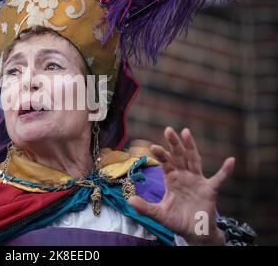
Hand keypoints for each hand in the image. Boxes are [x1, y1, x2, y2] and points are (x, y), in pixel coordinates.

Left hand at [128, 127, 233, 244]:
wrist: (193, 232)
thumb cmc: (176, 220)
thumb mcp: (159, 214)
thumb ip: (145, 207)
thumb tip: (130, 200)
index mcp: (172, 179)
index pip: (165, 163)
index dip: (160, 155)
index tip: (153, 147)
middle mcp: (184, 176)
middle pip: (178, 156)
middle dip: (174, 144)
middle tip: (168, 130)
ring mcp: (198, 181)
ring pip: (194, 160)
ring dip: (191, 147)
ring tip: (186, 132)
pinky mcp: (209, 190)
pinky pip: (219, 179)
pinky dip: (225, 171)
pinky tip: (231, 160)